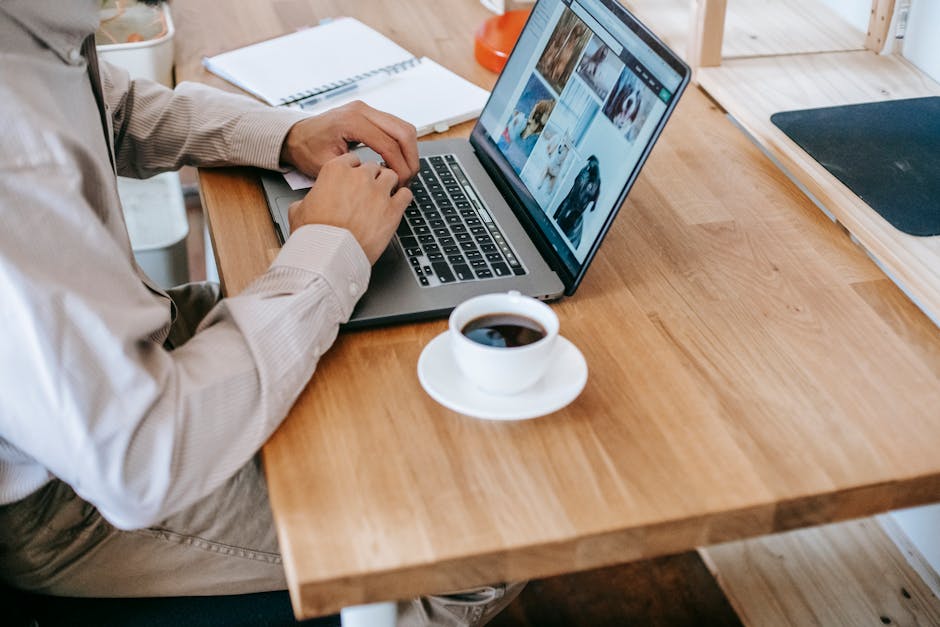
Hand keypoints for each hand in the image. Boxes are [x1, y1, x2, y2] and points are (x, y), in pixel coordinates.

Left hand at [280, 101, 418, 186]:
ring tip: (404, 173)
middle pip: (403, 132)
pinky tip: (397, 163)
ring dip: (409, 152)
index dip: (399, 167)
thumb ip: (355, 172)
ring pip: (404, 128)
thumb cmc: (306, 150)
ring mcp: (367, 109)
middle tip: (408, 180)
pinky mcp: (370, 114)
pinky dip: (402, 146)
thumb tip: (383, 180)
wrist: (295, 135)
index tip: (400, 185)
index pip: (389, 144)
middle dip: (410, 159)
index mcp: (351, 121)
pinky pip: (396, 127)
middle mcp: (362, 110)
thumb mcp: (327, 166)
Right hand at [288, 152, 411, 263]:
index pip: (352, 160)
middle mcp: (359, 177)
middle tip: (368, 190)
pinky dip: (402, 198)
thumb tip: (308, 203)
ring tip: (384, 194)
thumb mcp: (298, 210)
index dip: (353, 171)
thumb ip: (308, 199)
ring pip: (391, 175)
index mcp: (335, 171)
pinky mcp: (393, 210)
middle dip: (371, 178)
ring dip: (388, 184)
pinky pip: (406, 194)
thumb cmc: (314, 234)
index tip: (353, 179)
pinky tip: (397, 204)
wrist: (329, 255)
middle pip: (372, 167)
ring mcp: (378, 192)